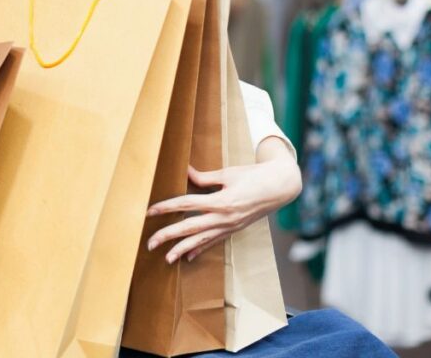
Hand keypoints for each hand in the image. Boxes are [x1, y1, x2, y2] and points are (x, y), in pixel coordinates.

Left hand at [145, 137, 299, 263]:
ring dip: (182, 250)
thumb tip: (185, 171)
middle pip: (189, 228)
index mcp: (220, 200)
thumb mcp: (228, 174)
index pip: (186, 204)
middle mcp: (224, 217)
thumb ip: (204, 177)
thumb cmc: (254, 176)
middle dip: (168, 236)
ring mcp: (230, 226)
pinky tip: (189, 257)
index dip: (166, 207)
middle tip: (150, 243)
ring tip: (167, 258)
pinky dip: (201, 249)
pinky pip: (215, 241)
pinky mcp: (234, 229)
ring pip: (201, 240)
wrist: (280, 186)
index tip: (150, 211)